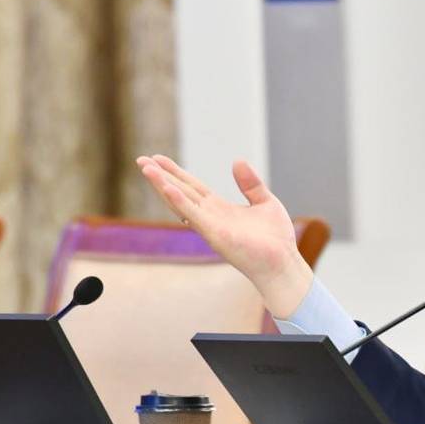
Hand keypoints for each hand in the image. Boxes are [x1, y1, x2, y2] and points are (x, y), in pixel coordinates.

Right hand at [136, 155, 312, 317]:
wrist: (283, 264)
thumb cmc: (276, 239)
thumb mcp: (265, 202)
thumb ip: (250, 184)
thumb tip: (237, 161)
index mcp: (220, 209)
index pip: (192, 187)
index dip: (176, 173)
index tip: (158, 159)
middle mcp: (211, 217)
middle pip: (181, 192)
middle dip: (161, 177)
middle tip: (141, 159)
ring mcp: (210, 227)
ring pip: (181, 202)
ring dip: (162, 185)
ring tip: (145, 168)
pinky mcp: (216, 236)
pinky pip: (194, 216)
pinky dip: (180, 202)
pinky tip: (167, 188)